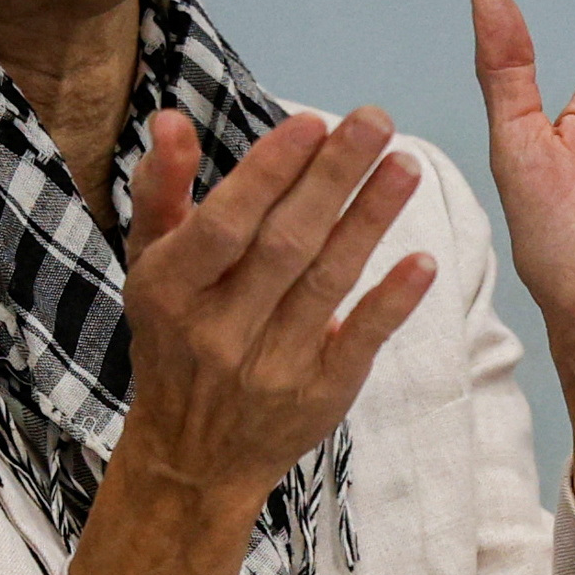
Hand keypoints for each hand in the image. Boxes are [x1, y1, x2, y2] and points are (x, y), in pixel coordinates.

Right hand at [112, 106, 434, 521]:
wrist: (192, 456)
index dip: (267, 175)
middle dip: (332, 179)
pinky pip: (359, 342)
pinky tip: (423, 262)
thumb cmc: (174, 336)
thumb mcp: (151, 265)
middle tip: (377, 121)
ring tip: (406, 165)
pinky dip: (390, 302)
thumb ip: (163, 190)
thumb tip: (170, 118)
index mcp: (171, 291)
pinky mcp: (319, 394)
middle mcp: (219, 331)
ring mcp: (272, 367)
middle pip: (284, 246)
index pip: (223, 226)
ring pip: (326, 284)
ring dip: (369, 222)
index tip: (311, 123)